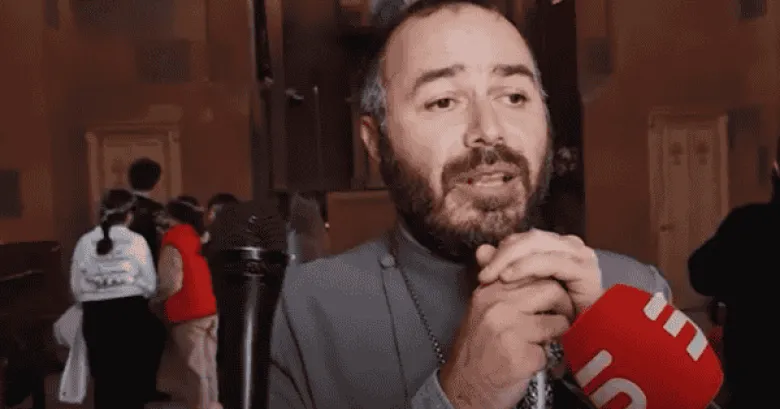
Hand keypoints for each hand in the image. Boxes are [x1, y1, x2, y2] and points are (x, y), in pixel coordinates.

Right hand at [439, 279, 572, 408]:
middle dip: (563, 306)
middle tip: (560, 318)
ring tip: (546, 342)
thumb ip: (494, 282)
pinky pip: (550, 352)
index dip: (550, 283)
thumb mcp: (481, 308)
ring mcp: (507, 332)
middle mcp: (496, 307)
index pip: (532, 270)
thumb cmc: (478, 347)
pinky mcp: (517, 358)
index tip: (552, 296)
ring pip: (557, 322)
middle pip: (551, 290)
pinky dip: (546, 360)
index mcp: (488, 291)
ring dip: (558, 336)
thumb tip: (493, 248)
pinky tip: (532, 362)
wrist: (464, 386)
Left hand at [476, 229, 602, 314]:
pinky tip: (508, 278)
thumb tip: (481, 250)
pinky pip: (551, 262)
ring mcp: (580, 256)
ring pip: (537, 244)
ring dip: (510, 259)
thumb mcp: (520, 292)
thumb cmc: (550, 319)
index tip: (482, 271)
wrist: (580, 344)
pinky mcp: (586, 270)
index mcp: (556, 248)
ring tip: (492, 276)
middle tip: (483, 275)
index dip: (500, 251)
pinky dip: (527, 266)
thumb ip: (501, 269)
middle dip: (502, 254)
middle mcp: (569, 247)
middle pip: (529, 239)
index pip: (522, 239)